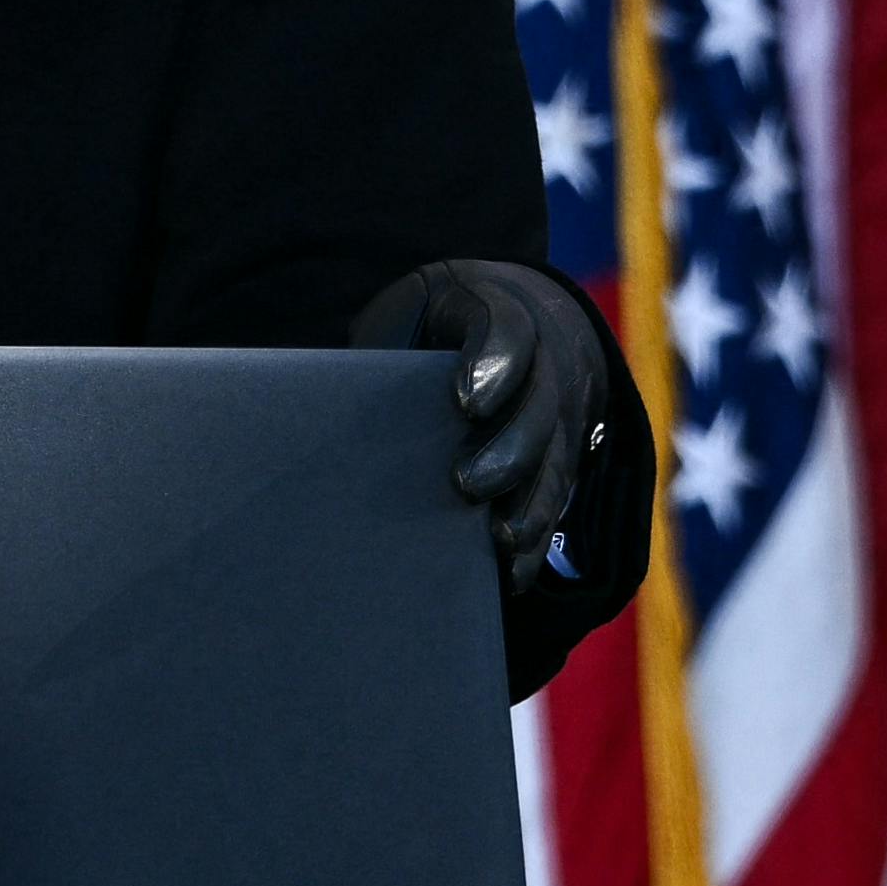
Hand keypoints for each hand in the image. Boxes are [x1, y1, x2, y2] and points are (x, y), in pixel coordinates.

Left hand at [355, 258, 648, 630]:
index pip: (508, 331)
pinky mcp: (558, 462)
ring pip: (554, 461)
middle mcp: (543, 365)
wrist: (520, 325)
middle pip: (538, 408)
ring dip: (529, 504)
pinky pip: (555, 503)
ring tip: (499, 539)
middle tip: (465, 483)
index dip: (494, 364)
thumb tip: (328, 410)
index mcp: (498, 311)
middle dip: (507, 450)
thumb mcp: (411, 311)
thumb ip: (387, 346)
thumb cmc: (436, 321)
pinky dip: (537, 540)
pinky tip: (512, 574)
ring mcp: (558, 418)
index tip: (465, 400)